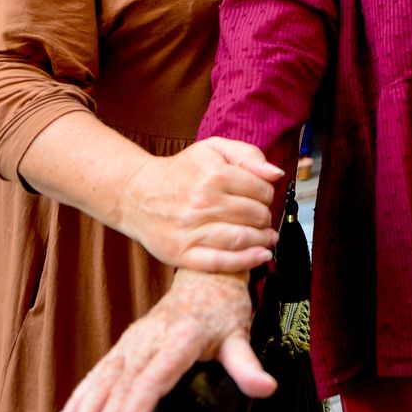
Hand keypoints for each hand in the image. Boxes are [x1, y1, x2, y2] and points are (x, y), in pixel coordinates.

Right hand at [54, 269, 273, 411]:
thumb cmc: (224, 307)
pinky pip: (100, 370)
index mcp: (180, 338)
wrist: (207, 272)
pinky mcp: (127, 342)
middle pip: (122, 388)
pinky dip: (81, 395)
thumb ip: (247, 365)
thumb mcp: (240, 334)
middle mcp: (151, 338)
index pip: (151, 383)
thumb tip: (267, 389)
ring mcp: (135, 339)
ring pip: (105, 381)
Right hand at [118, 139, 282, 270]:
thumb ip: (248, 155)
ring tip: (267, 238)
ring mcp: (190, 230)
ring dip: (262, 240)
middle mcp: (203, 202)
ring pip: (241, 238)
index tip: (264, 198)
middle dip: (266, 218)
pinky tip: (260, 255)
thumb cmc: (180, 171)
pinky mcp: (180, 253)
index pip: (261, 190)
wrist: (135, 193)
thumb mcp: (213, 149)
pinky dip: (245, 261)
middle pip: (254, 215)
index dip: (268, 195)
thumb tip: (276, 174)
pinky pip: (220, 262)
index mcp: (214, 175)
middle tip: (263, 219)